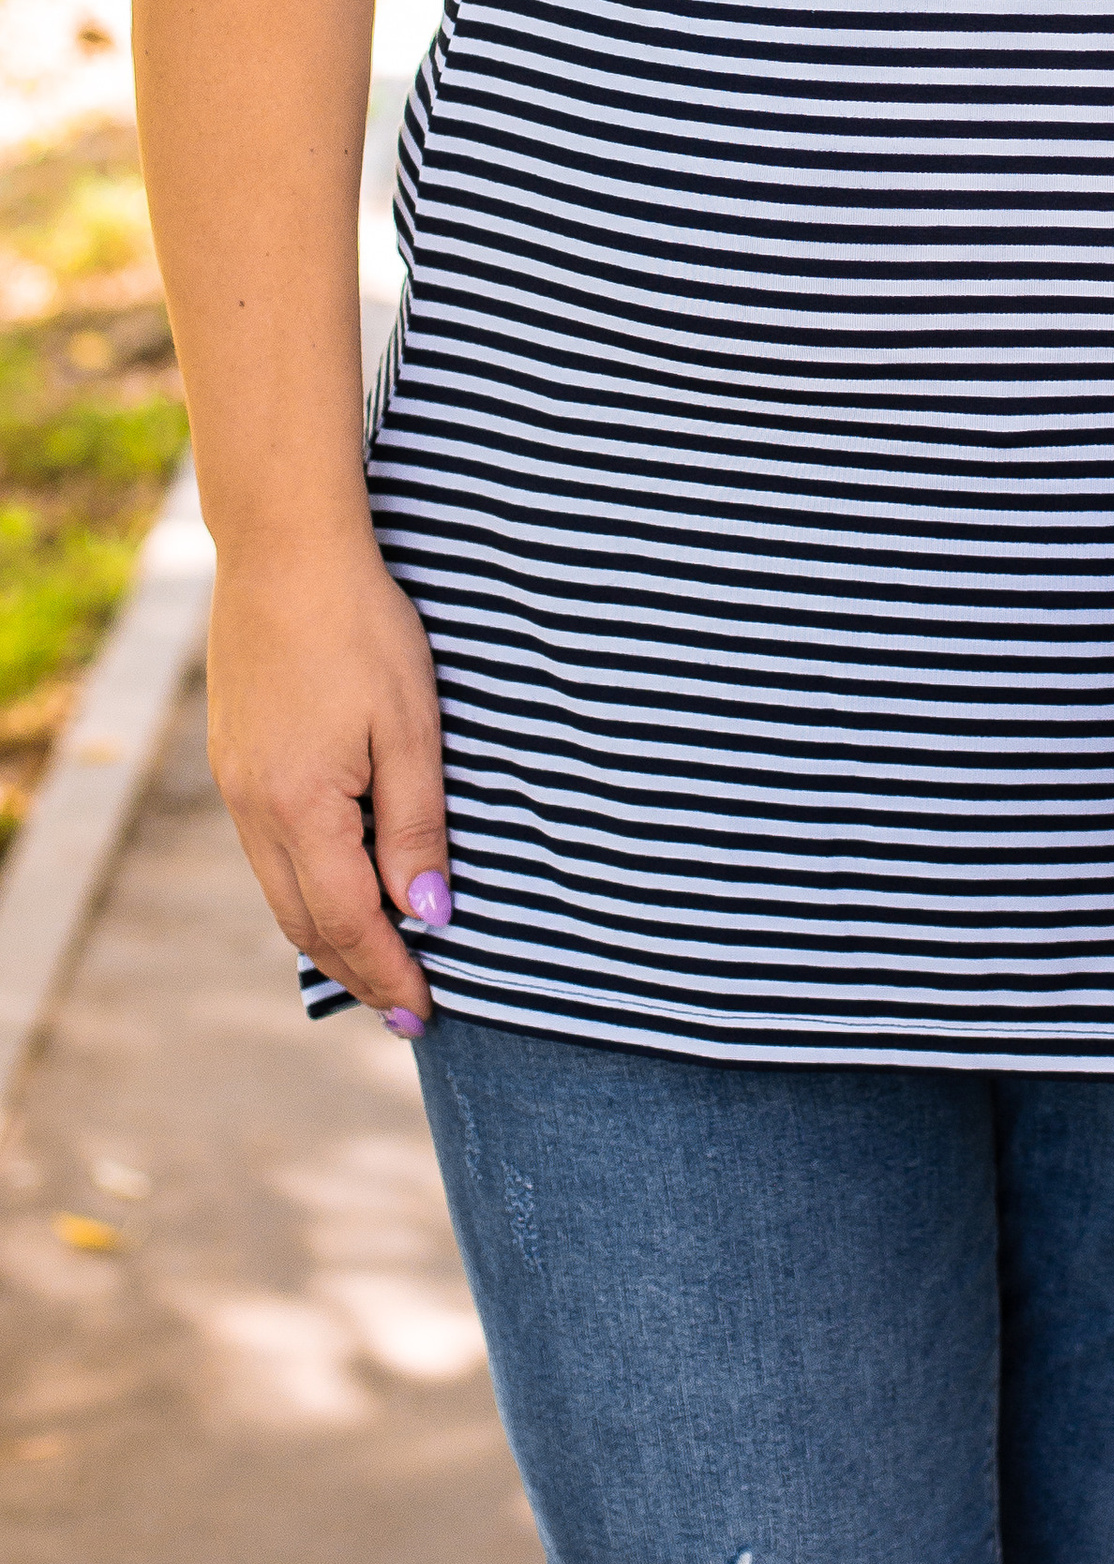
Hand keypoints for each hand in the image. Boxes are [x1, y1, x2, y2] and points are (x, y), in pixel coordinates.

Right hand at [205, 538, 449, 1024]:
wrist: (284, 551)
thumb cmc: (362, 629)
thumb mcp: (410, 727)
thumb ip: (416, 826)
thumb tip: (428, 913)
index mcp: (301, 809)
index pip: (348, 923)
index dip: (388, 973)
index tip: (423, 1011)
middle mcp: (255, 811)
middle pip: (304, 922)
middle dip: (356, 970)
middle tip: (404, 1007)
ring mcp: (236, 786)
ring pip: (280, 889)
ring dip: (328, 932)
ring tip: (377, 960)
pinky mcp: (234, 759)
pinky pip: (267, 850)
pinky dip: (305, 885)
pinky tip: (337, 881)